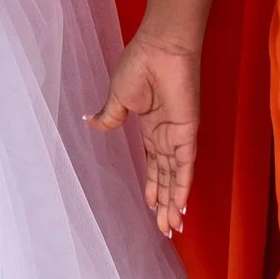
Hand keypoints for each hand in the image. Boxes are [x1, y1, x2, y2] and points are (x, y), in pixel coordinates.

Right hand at [88, 30, 200, 240]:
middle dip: (165, 204)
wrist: (160, 48)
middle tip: (165, 230)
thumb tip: (92, 125)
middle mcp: (166, 137)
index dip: (154, 187)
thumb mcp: (118, 96)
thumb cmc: (140, 65)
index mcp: (150, 128)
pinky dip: (183, 186)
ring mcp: (178, 136)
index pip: (154, 166)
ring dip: (174, 203)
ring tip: (172, 228)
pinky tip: (181, 206)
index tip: (152, 207)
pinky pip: (185, 165)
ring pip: (176, 178)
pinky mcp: (187, 132)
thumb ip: (109, 116)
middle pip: (166, 178)